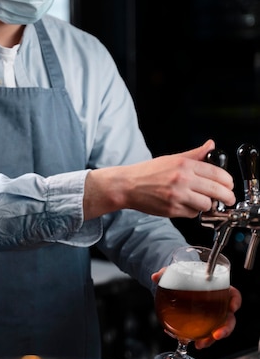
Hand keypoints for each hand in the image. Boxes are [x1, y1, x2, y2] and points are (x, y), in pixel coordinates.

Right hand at [84, 139, 235, 219]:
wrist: (128, 185)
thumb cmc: (148, 172)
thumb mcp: (172, 159)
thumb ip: (195, 154)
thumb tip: (211, 145)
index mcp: (184, 165)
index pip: (217, 173)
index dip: (228, 181)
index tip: (229, 184)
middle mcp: (182, 180)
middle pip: (217, 191)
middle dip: (227, 196)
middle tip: (228, 198)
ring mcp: (177, 196)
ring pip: (207, 205)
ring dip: (208, 204)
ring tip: (204, 201)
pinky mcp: (172, 210)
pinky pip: (193, 214)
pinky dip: (194, 211)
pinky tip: (187, 204)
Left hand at [151, 269, 241, 348]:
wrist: (175, 287)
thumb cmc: (182, 278)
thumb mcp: (175, 272)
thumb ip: (167, 273)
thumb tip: (155, 276)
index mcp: (217, 288)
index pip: (233, 294)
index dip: (235, 301)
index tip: (233, 307)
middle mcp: (218, 305)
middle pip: (229, 318)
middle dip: (226, 328)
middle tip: (216, 335)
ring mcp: (211, 317)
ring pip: (217, 330)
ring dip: (211, 339)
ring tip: (200, 344)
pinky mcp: (202, 325)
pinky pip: (203, 334)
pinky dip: (198, 339)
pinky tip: (188, 341)